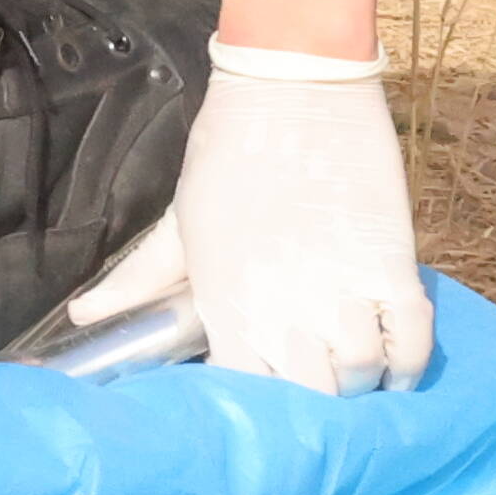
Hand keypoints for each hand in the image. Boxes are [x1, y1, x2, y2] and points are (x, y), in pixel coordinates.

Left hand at [100, 41, 434, 389]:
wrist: (293, 88)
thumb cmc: (228, 153)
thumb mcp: (180, 220)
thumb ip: (138, 280)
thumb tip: (83, 316)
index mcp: (225, 301)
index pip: (242, 392)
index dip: (255, 406)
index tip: (263, 400)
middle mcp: (284, 308)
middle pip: (309, 397)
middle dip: (312, 405)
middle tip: (315, 389)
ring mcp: (342, 290)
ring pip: (361, 376)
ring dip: (359, 382)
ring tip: (352, 371)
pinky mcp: (392, 266)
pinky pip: (412, 342)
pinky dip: (408, 365)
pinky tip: (394, 368)